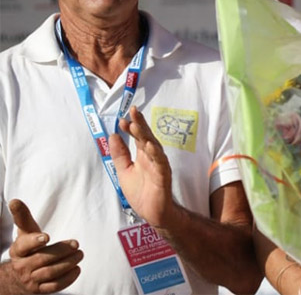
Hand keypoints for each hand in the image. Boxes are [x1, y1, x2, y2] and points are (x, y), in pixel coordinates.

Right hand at [1, 199, 81, 293]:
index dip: (34, 241)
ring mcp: (30, 279)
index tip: (46, 236)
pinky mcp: (39, 290)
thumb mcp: (25, 233)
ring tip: (80, 254)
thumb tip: (14, 200)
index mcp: (18, 250)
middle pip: (43, 259)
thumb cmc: (28, 248)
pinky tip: (77, 269)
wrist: (19, 276)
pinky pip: (54, 287)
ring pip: (50, 272)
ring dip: (68, 263)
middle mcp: (22, 266)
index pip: (24, 246)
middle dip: (61, 251)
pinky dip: (67, 278)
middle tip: (76, 244)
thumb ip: (23, 217)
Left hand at [110, 105, 175, 228]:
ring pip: (153, 147)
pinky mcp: (163, 176)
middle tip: (133, 111)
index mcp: (142, 155)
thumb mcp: (124, 171)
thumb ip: (119, 154)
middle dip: (140, 124)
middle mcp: (152, 157)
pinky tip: (150, 146)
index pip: (137, 137)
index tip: (122, 119)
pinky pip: (160, 163)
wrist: (153, 213)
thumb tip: (113, 135)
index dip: (131, 127)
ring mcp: (158, 165)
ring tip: (136, 125)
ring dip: (145, 136)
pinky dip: (156, 154)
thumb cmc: (142, 193)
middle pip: (146, 137)